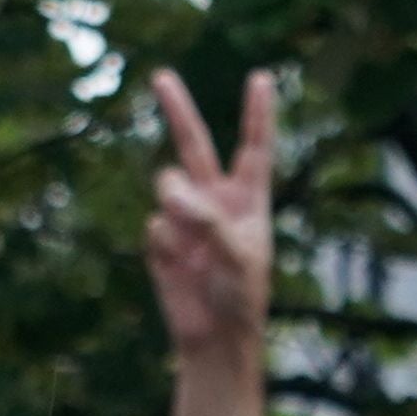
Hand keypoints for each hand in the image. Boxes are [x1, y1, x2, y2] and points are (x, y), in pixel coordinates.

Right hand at [145, 67, 273, 357]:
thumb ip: (208, 218)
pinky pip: (155, 225)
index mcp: (249, 200)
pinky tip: (181, 269)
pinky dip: (166, 245)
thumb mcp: (239, 256)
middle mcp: (215, 200)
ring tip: (194, 244)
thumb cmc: (241, 298)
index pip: (255, 147)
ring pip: (167, 185)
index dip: (257, 113)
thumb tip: (167, 191)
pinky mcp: (161, 239)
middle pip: (195, 145)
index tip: (261, 78)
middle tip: (161, 76)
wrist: (213, 339)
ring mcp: (184, 218)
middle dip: (177, 110)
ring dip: (177, 205)